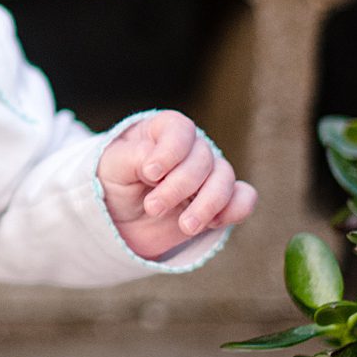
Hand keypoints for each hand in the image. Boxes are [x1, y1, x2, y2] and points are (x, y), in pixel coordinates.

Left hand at [97, 111, 255, 261]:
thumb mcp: (112, 167)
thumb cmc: (116, 182)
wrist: (123, 219)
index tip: (150, 174)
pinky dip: (236, 209)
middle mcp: (190, 148)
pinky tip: (214, 224)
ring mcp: (209, 173)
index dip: (170, 151)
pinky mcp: (221, 199)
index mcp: (163, 130)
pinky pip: (244, 197)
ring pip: (224, 178)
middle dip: (179, 187)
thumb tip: (154, 160)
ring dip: (207, 204)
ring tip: (185, 226)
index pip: (179, 129)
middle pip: (201, 159)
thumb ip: (132, 157)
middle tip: (153, 208)